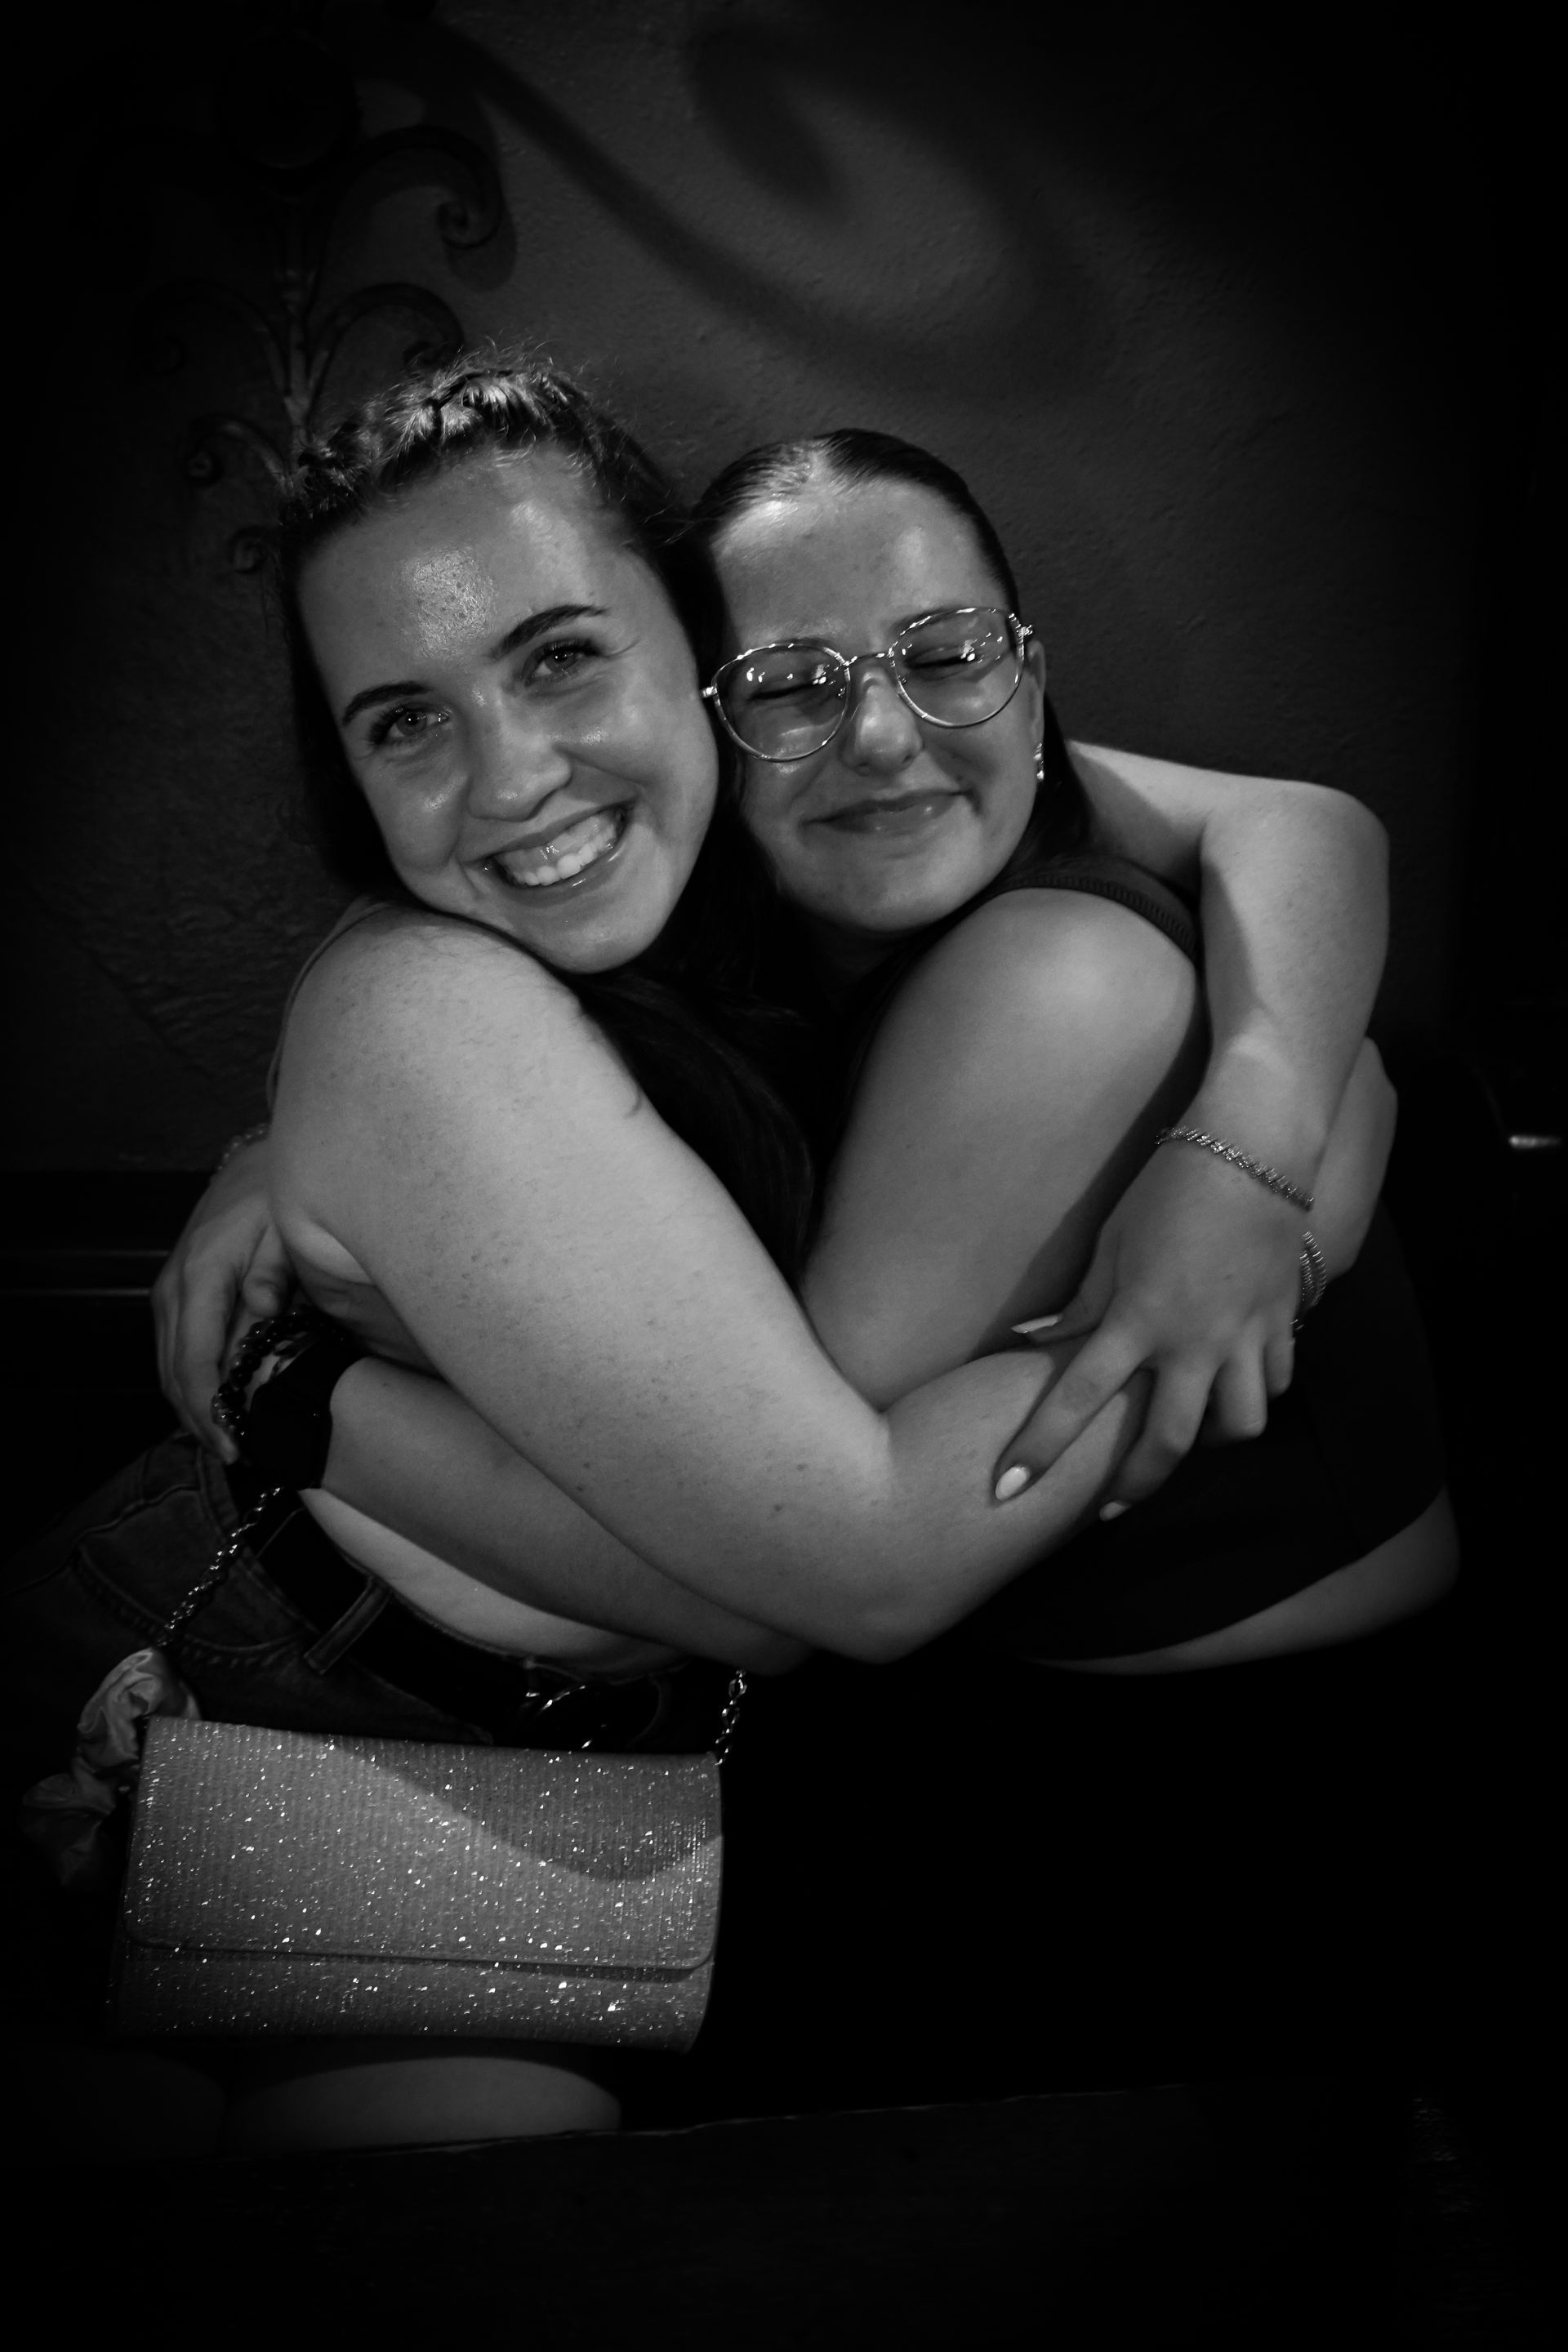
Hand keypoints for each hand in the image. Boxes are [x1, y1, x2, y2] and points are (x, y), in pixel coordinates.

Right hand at [151, 1139, 293, 1457]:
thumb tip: (264, 1314)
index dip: (211, 1409)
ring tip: (228, 1440)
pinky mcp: (173, 1296)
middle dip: (201, 1420)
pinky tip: (216, 1406)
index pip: (194, 1360)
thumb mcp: (285, 1232)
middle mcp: (174, 1288)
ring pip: (167, 1368)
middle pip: (174, 1373)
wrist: (254, 1170)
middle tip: (237, 1456)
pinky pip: (173, 1352)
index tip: (235, 1444)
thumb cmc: (276, 1202)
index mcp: (201, 1275)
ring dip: (192, 1408)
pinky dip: (189, 1384)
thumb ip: (274, 1275)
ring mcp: (167, 1293)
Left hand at [994, 1139, 1303, 1510]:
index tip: (1006, 1490)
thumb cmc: (1168, 1187)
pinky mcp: (1283, 1323)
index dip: (1038, 1448)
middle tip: (1109, 1509)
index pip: (1077, 1398)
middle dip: (1134, 1487)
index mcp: (1139, 1318)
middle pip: (1167, 1442)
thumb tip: (1036, 1342)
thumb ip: (1082, 1304)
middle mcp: (1194, 1341)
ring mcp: (1245, 1337)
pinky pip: (1276, 1383)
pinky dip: (1256, 1395)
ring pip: (1238, 1426)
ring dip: (1209, 1441)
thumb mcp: (1113, 1244)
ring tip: (1185, 1436)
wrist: (1254, 1147)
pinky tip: (1236, 1388)